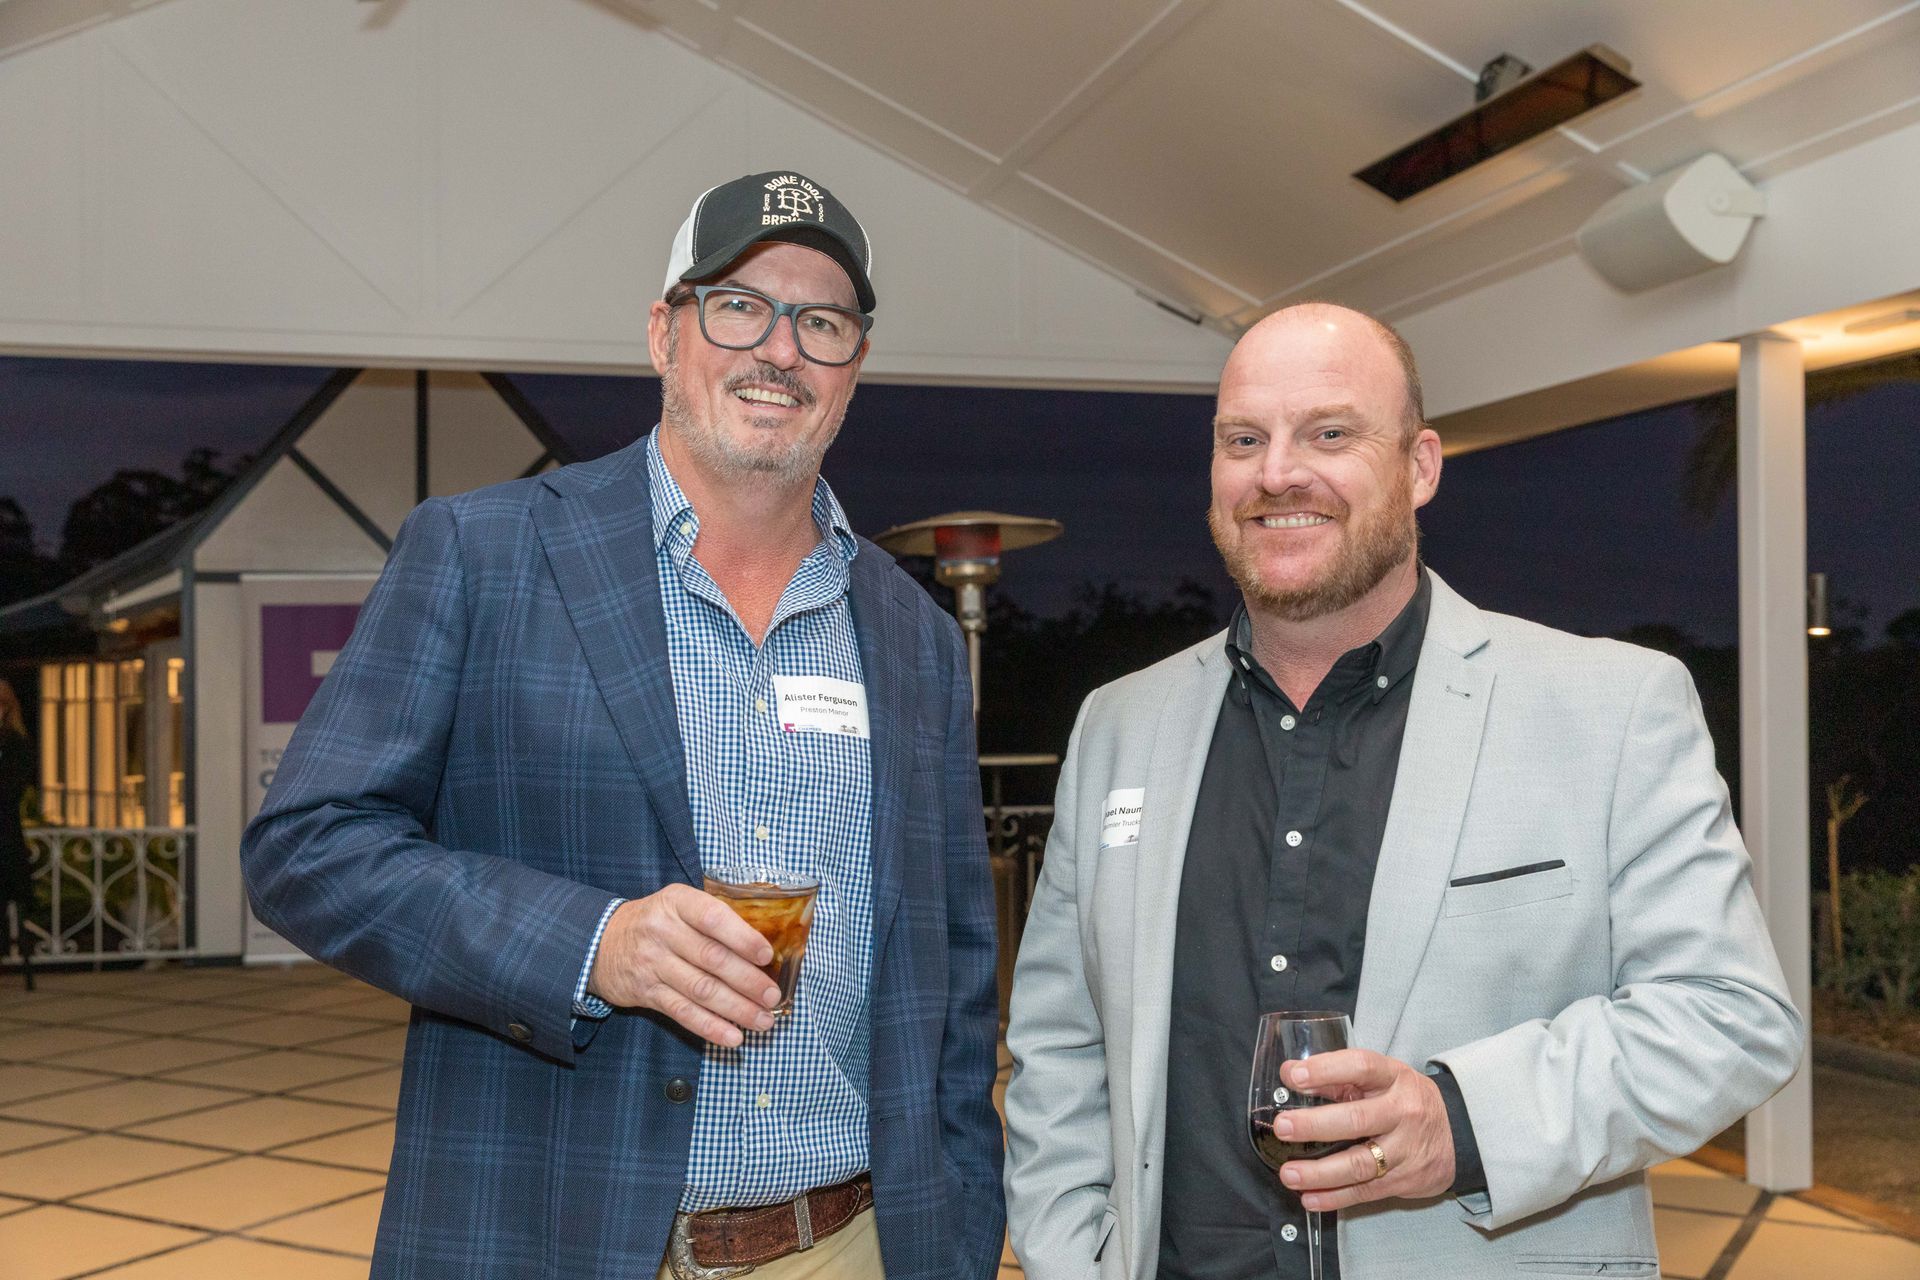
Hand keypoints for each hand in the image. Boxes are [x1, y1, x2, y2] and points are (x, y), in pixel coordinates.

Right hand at [586, 885, 780, 1046]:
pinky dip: (710, 1027)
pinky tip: (733, 1037)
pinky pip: (683, 1013)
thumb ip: (713, 918)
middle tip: (773, 995)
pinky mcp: (647, 993)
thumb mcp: (678, 905)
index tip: (767, 955)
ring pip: (701, 990)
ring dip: (737, 1008)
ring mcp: (653, 964)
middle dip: (748, 980)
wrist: (600, 942)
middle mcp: (663, 931)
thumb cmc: (656, 921)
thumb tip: (764, 947)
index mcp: (677, 903)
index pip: (713, 918)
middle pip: (712, 959)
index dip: (742, 937)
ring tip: (763, 1020)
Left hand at [1272, 1049, 1455, 1209]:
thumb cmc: (1406, 1100)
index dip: (1326, 1070)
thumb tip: (1289, 1073)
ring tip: (1288, 1174)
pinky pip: (1365, 1191)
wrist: (1460, 1133)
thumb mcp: (1381, 1079)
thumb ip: (1337, 1077)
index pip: (1361, 1067)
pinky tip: (1309, 1198)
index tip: (1294, 1076)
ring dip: (1320, 1172)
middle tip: (1282, 1127)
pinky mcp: (1404, 1180)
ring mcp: (1405, 1149)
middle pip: (1356, 1120)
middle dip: (1315, 1125)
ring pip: (1360, 1163)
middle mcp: (1402, 1112)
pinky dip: (1335, 1197)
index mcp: (1394, 1077)